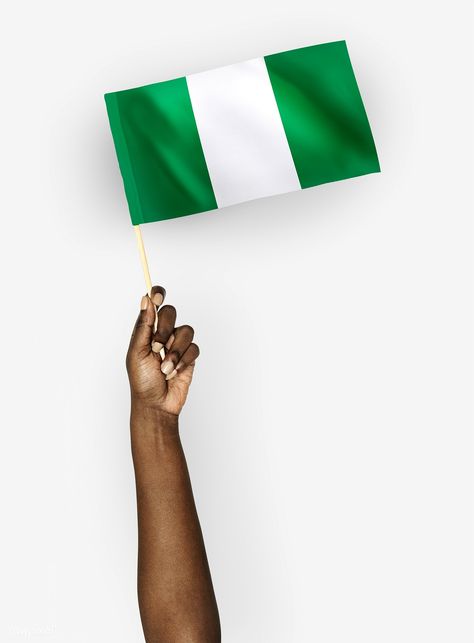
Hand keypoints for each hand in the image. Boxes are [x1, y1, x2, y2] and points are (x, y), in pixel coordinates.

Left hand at [126, 286, 199, 416]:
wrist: (156, 404)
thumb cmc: (142, 380)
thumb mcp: (137, 351)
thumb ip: (143, 325)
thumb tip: (145, 300)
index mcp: (147, 330)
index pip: (153, 303)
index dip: (157, 294)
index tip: (156, 295)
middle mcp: (163, 333)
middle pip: (171, 312)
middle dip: (165, 330)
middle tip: (157, 347)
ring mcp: (177, 344)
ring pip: (185, 331)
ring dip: (174, 351)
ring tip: (165, 368)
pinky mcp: (190, 356)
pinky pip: (194, 348)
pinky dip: (183, 360)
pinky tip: (175, 372)